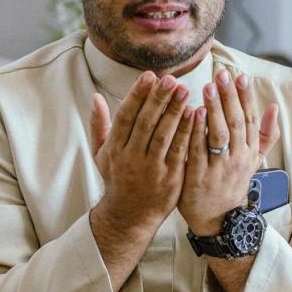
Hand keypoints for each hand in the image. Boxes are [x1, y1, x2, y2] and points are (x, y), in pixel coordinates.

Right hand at [89, 72, 197, 237]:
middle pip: (146, 122)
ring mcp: (151, 169)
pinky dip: (186, 132)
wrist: (129, 216)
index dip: (138, 94)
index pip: (126, 116)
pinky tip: (195, 114)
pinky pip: (179, 151)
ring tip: (185, 90)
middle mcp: (131, 157)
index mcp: (114, 148)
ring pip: (163, 135)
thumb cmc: (116, 178)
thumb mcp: (100, 153)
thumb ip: (99, 123)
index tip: (149, 75)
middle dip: (159, 99)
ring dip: (175, 111)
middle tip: (171, 79)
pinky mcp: (170, 178)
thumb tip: (95, 96)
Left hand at [180, 67, 280, 234]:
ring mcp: (220, 169)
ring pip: (220, 136)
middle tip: (222, 75)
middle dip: (230, 97)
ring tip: (208, 88)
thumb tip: (274, 107)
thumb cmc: (231, 183)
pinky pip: (199, 152)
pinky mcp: (200, 178)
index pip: (251, 119)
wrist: (218, 219)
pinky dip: (197, 133)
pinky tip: (192, 114)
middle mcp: (238, 159)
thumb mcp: (253, 160)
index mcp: (250, 151)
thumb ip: (265, 135)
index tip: (241, 76)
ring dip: (215, 110)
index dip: (247, 97)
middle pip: (237, 123)